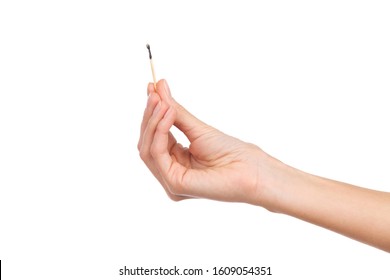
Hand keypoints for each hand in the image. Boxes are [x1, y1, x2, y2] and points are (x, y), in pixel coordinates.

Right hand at [138, 80, 272, 203]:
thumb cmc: (230, 151)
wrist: (250, 168)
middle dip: (149, 116)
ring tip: (162, 101)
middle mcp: (169, 173)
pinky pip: (156, 153)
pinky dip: (160, 130)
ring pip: (146, 148)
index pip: (153, 138)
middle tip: (153, 92)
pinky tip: (169, 114)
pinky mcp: (174, 184)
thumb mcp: (197, 128)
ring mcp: (170, 181)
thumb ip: (175, 111)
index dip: (151, 114)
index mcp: (175, 163)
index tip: (151, 88)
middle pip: (145, 143)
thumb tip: (158, 87)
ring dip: (153, 121)